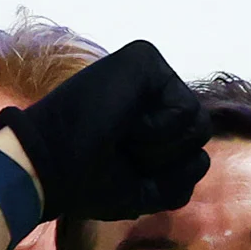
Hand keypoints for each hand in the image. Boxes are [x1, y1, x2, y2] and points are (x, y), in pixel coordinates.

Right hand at [0, 41, 212, 226]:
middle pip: (199, 136)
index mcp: (146, 118)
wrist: (48, 168)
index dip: (162, 174)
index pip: (189, 151)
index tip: (118, 168)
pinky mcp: (145, 59)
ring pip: (199, 125)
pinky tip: (126, 122)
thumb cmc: (85, 180)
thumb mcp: (140, 191)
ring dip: (160, 148)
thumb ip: (177, 177)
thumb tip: (202, 160)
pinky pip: (185, 109)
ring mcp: (149, 74)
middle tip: (120, 152)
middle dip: (165, 161)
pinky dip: (159, 130)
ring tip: (122, 136)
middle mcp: (150, 93)